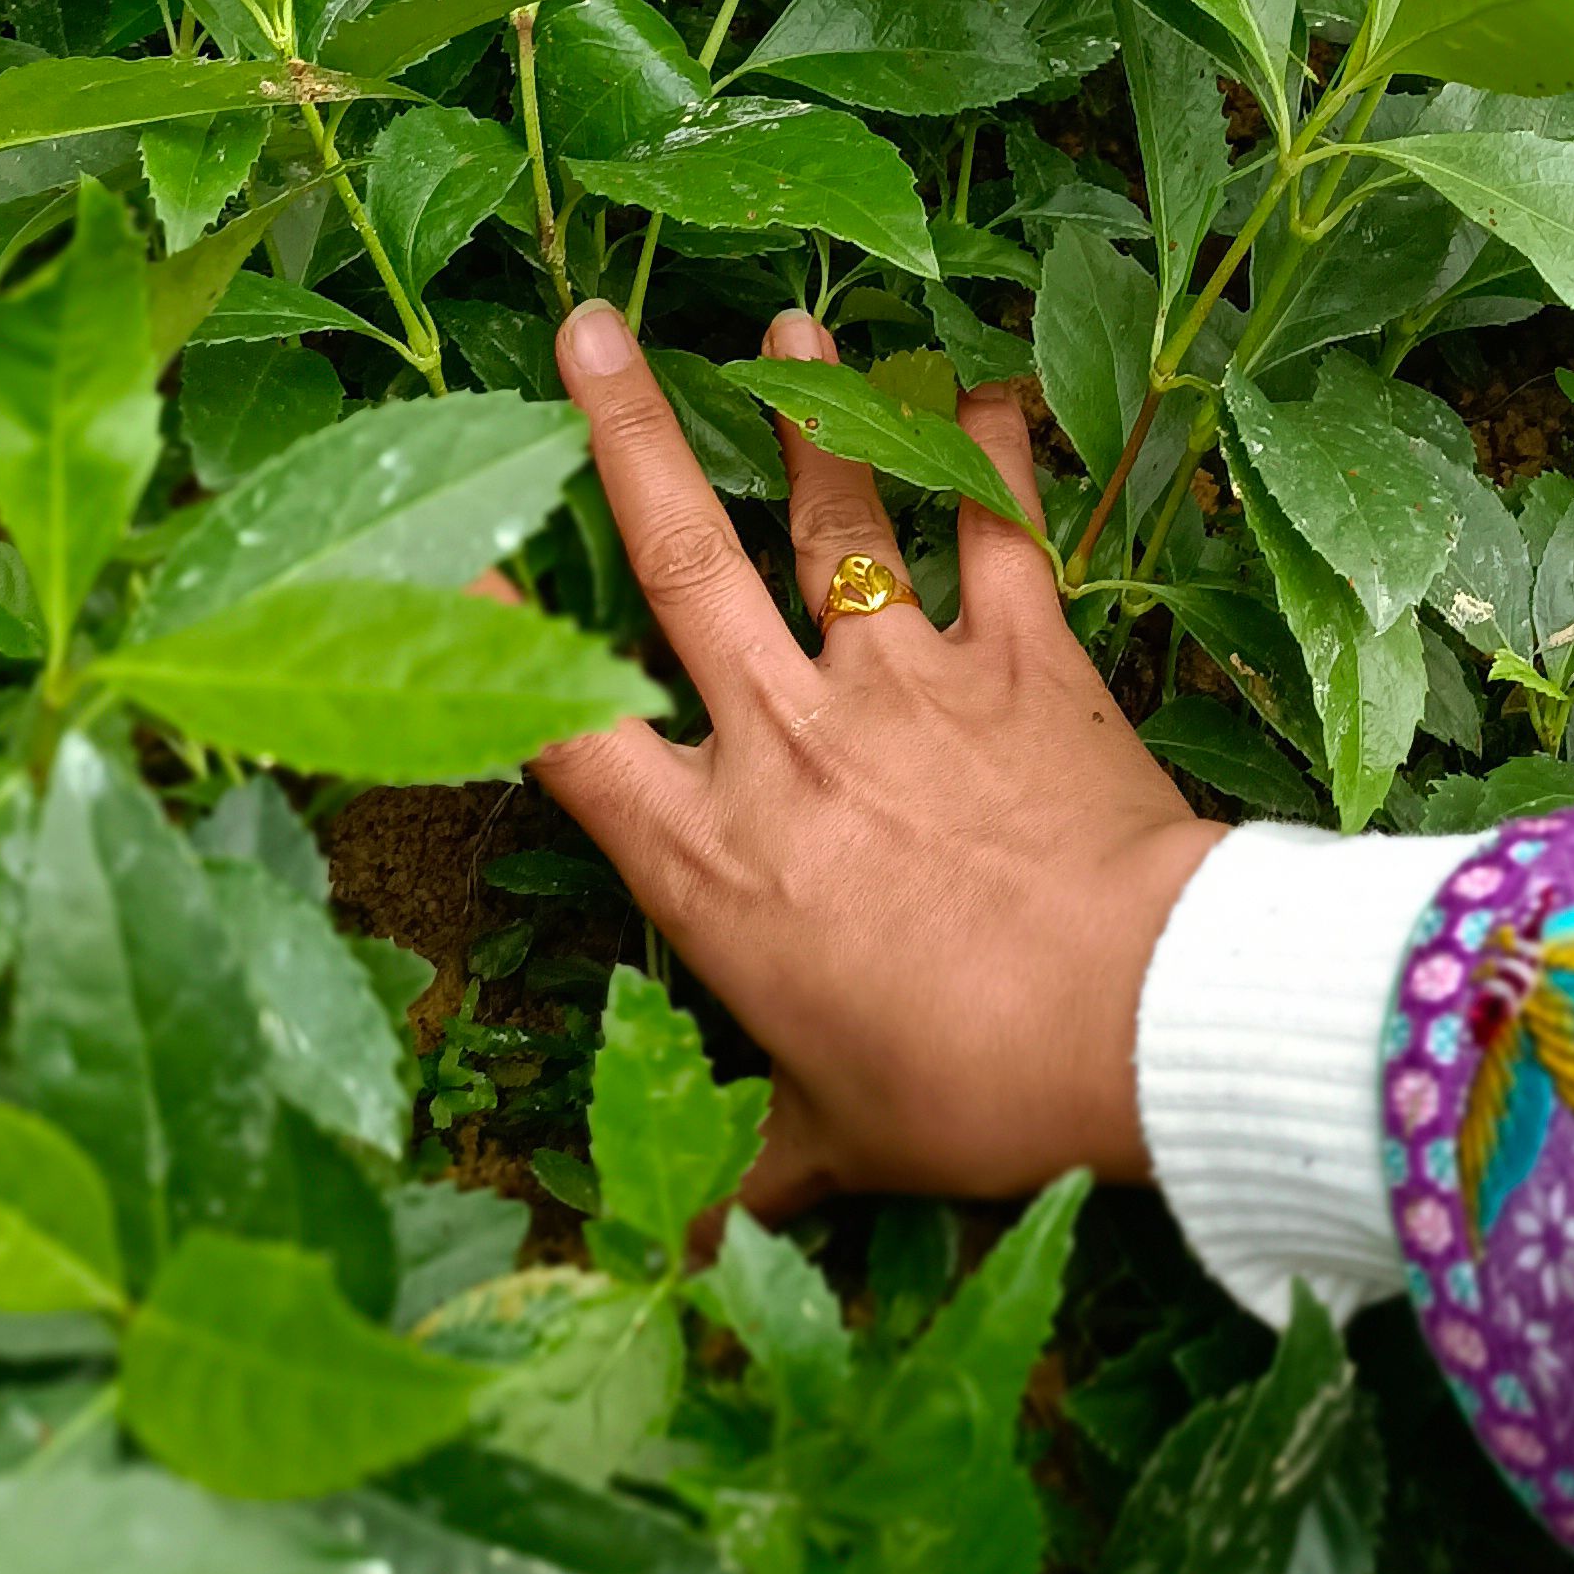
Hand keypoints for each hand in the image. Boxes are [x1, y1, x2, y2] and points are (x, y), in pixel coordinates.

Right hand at [525, 297, 1224, 1213]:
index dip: (489, 639)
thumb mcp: (835, 1141)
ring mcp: (904, 680)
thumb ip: (749, 1165)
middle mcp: (785, 739)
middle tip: (587, 327)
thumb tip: (678, 1257)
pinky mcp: (1023, 656)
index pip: (562, 728)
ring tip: (786, 316)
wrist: (1131, 1022)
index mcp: (709, 856)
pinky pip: (996, 531)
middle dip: (628, 433)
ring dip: (809, 406)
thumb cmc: (965, 1090)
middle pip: (679, 559)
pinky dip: (988, 453)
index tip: (441, 556)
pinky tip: (979, 385)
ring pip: (833, 512)